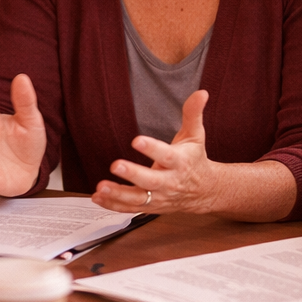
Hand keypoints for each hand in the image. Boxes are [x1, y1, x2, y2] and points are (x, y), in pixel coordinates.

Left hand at [93, 90, 217, 215]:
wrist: (204, 191)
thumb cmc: (194, 160)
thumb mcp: (196, 135)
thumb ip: (193, 114)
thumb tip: (201, 93)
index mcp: (179, 162)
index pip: (166, 155)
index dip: (152, 148)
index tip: (137, 140)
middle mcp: (169, 182)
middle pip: (150, 180)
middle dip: (133, 174)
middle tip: (116, 165)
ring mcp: (159, 196)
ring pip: (138, 199)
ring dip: (118, 194)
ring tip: (101, 187)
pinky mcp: (150, 206)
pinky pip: (130, 208)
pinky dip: (113, 205)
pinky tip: (97, 197)